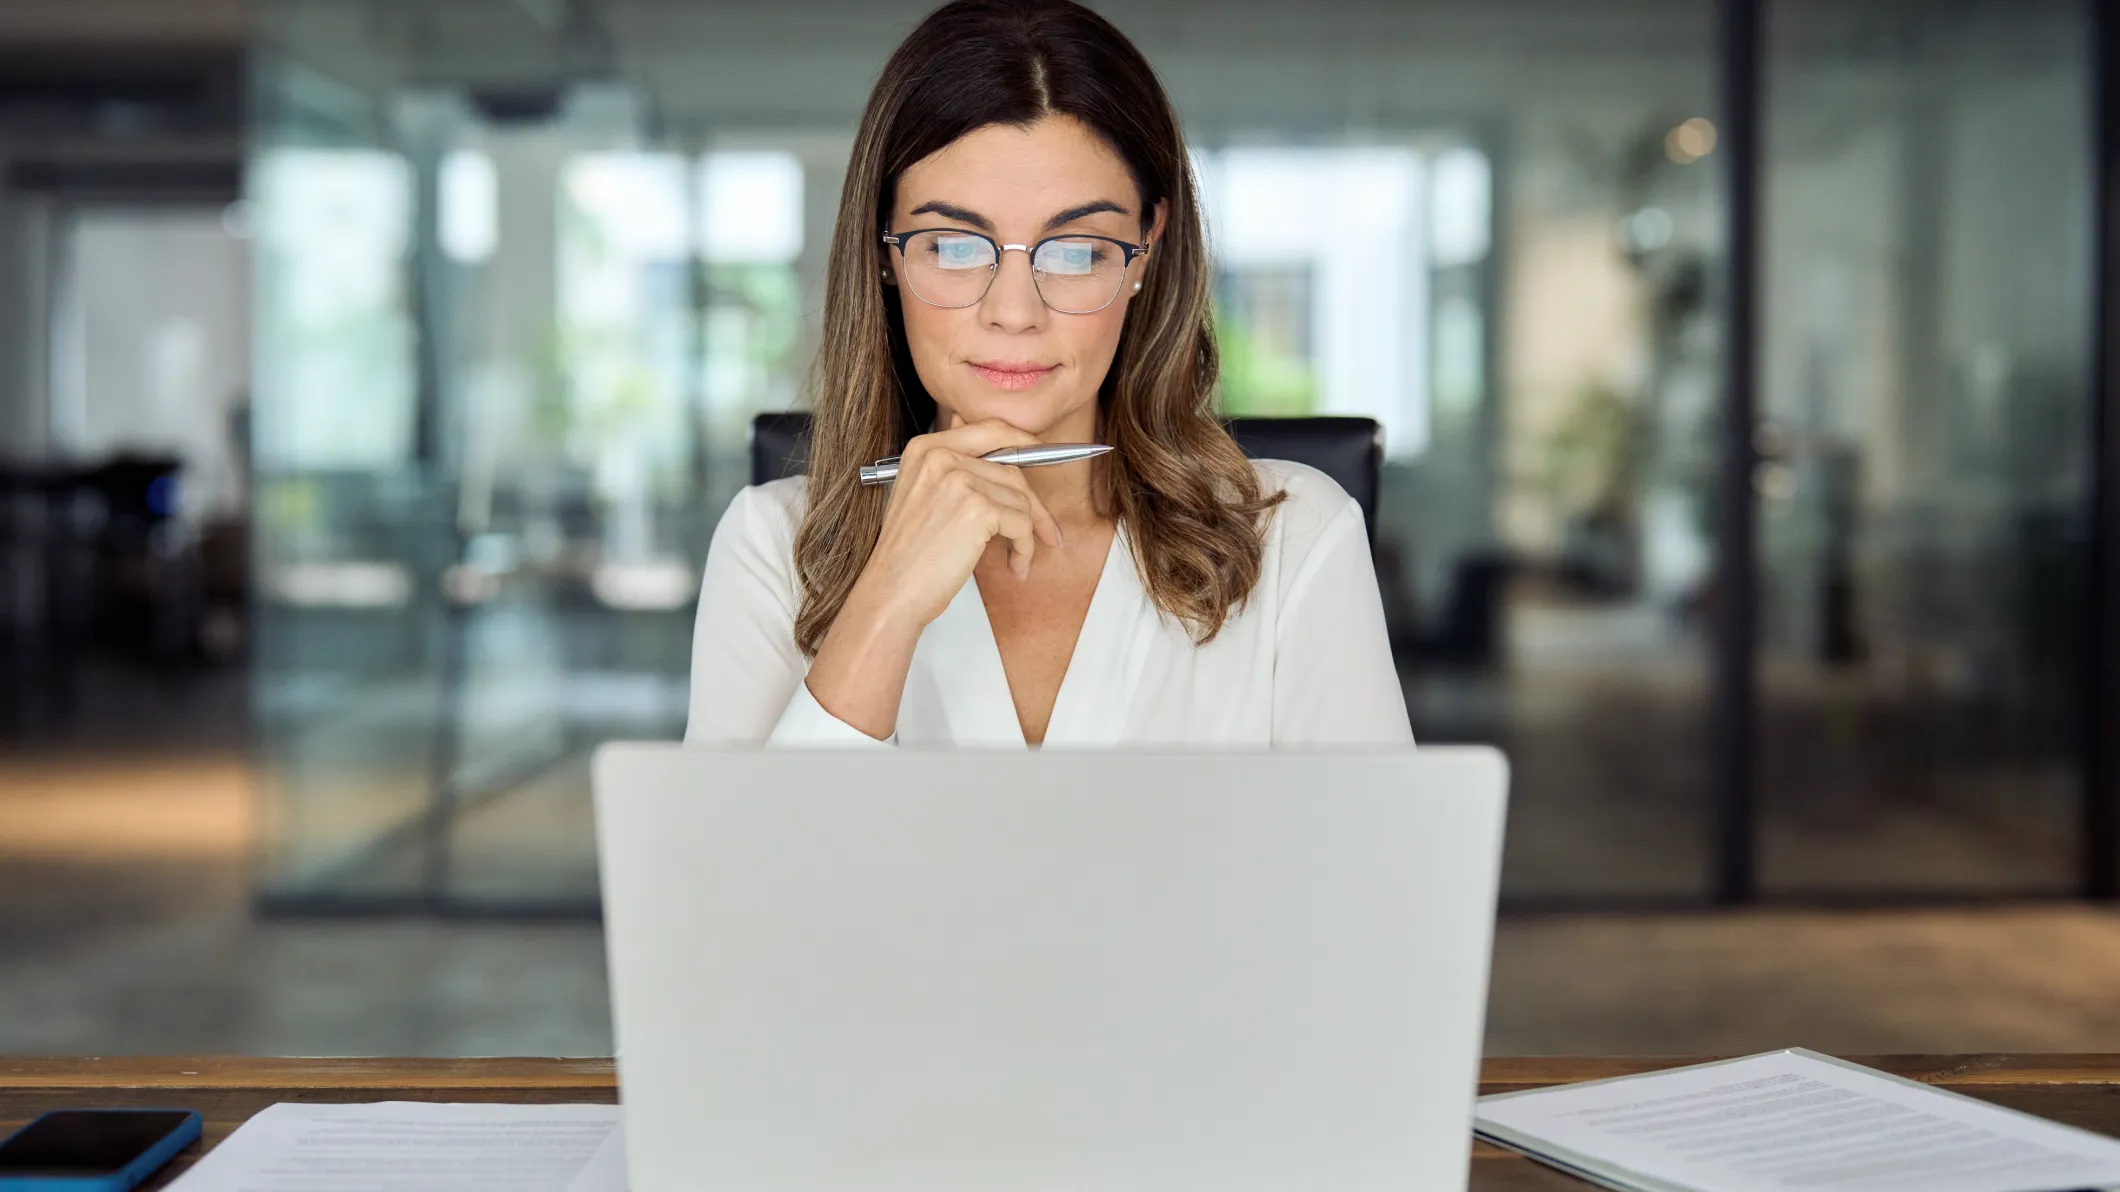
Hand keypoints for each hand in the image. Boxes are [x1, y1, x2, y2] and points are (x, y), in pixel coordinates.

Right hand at [849, 418, 1065, 631]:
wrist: (891, 591)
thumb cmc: (907, 555)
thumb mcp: (920, 496)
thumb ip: (952, 468)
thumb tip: (998, 447)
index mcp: (925, 449)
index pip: (988, 429)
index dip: (1022, 440)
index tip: (1044, 454)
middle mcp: (940, 457)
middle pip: (1011, 470)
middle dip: (1034, 505)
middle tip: (1046, 531)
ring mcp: (959, 481)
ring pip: (1021, 500)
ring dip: (1027, 534)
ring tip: (1017, 558)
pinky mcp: (977, 509)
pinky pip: (1022, 525)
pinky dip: (1024, 549)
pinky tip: (1014, 566)